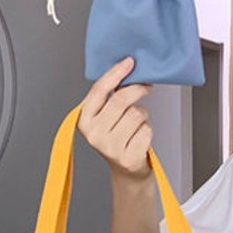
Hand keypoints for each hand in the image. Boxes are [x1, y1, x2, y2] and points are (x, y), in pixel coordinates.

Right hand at [78, 57, 153, 180]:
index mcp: (84, 119)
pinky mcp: (127, 157)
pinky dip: (148, 130)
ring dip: (142, 115)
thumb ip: (109, 97)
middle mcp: (94, 134)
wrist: (126, 170)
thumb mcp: (105, 117)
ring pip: (136, 114)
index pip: (99, 90)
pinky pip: (146, 130)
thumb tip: (127, 68)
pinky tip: (140, 137)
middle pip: (121, 100)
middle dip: (137, 89)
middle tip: (146, 86)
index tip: (130, 62)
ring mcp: (110, 148)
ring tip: (136, 123)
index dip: (116, 73)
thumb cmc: (117, 138)